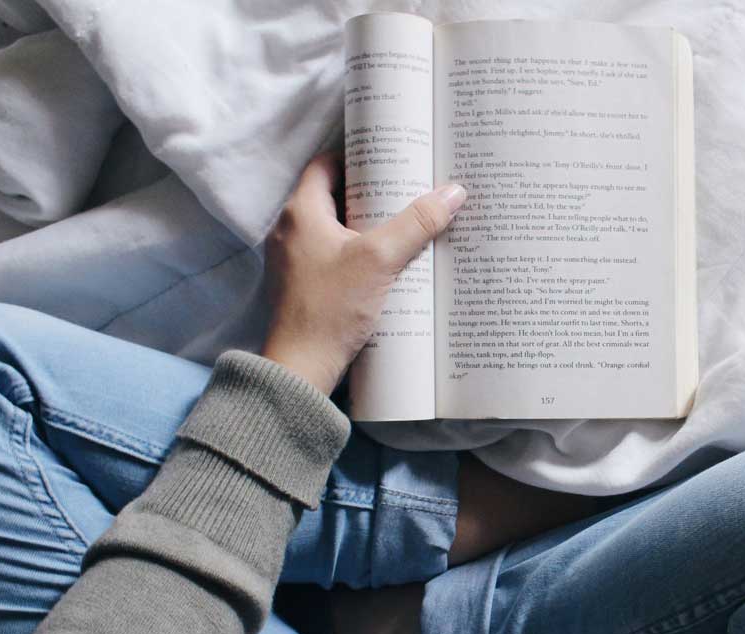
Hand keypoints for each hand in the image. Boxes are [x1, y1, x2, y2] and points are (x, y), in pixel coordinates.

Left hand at [260, 153, 465, 393]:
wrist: (302, 366)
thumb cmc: (332, 308)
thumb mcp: (380, 259)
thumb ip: (417, 223)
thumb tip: (453, 192)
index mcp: (300, 211)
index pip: (326, 164)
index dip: (358, 156)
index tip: (390, 157)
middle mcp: (291, 229)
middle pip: (334, 195)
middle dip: (371, 191)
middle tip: (408, 188)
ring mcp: (295, 259)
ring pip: (335, 227)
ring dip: (367, 223)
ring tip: (405, 222)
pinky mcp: (304, 284)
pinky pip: (333, 254)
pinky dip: (358, 250)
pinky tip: (388, 261)